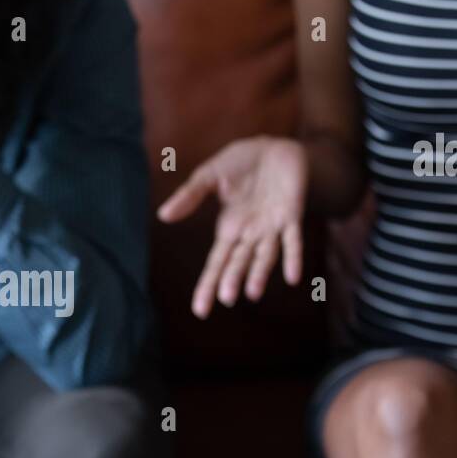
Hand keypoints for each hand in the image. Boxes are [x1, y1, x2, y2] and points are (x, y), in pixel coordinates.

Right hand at [158, 136, 307, 317]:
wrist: (275, 147)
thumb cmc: (240, 163)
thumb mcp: (209, 175)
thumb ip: (190, 196)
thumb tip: (163, 216)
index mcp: (228, 228)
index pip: (216, 262)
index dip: (208, 285)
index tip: (200, 311)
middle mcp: (250, 233)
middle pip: (239, 262)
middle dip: (232, 280)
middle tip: (226, 299)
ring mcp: (272, 227)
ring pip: (265, 256)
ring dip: (259, 273)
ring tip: (252, 293)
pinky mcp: (292, 215)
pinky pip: (293, 239)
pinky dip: (293, 257)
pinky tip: (292, 277)